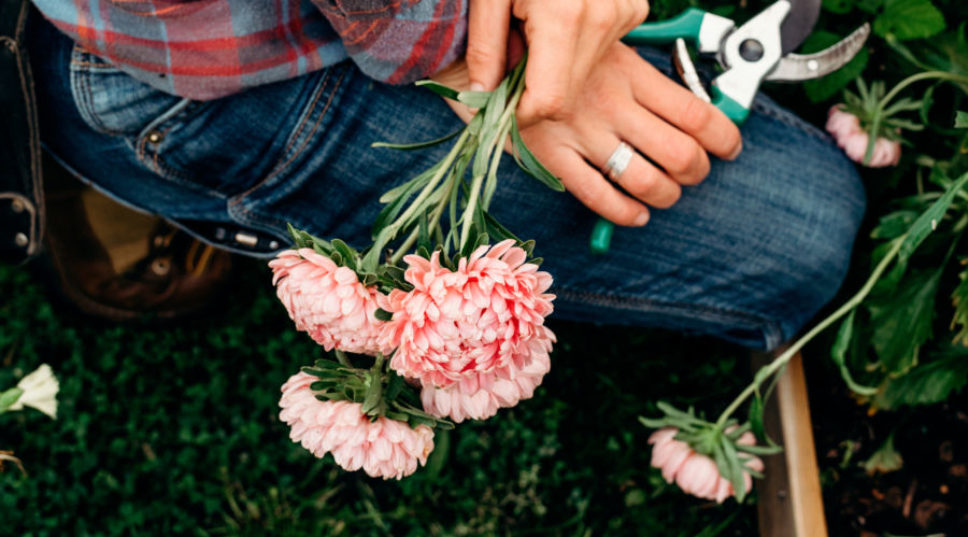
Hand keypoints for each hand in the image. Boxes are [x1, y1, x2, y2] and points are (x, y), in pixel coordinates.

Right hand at [435, 44, 742, 225]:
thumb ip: (637, 75)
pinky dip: (624, 213)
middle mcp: (611, 105)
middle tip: (696, 174)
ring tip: (666, 196)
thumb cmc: (543, 47)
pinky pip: (598, 196)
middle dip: (697, 173)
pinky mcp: (551, 155)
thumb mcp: (601, 47)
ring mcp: (581, 133)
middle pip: (680, 154)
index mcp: (627, 72)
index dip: (723, 138)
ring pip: (645, 180)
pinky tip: (635, 214)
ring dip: (665, 196)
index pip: (695, 113)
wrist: (484, 50)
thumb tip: (681, 107)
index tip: (730, 148)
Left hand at [466, 0, 648, 126]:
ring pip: (581, 76)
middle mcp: (603, 18)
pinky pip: (598, 50)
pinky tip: (556, 20)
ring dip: (552, 71)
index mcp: (563, 16)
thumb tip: (480, 97)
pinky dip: (572, 49)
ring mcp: (623, 14)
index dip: (520, 114)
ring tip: (530, 34)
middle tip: (506, 68)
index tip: (497, 108)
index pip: (548, 102)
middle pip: (567, 94)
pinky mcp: (632, 9)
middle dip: (533, 93)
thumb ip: (484, 48)